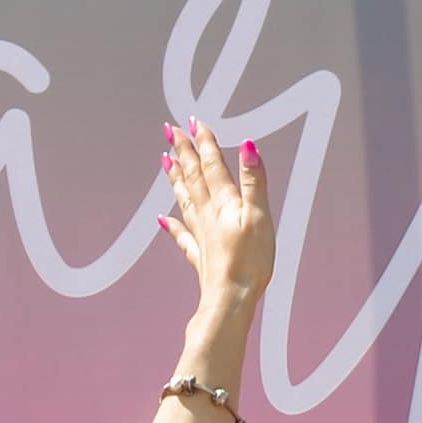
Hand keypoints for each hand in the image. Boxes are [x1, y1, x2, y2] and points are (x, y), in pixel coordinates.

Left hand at [158, 116, 274, 307]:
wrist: (230, 301)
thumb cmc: (249, 261)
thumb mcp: (259, 216)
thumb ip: (253, 181)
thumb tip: (247, 145)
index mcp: (223, 203)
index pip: (212, 165)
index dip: (204, 142)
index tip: (193, 121)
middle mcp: (208, 215)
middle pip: (193, 177)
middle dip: (182, 152)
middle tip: (169, 130)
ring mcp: (201, 236)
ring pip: (184, 200)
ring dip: (175, 178)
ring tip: (164, 160)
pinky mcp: (200, 256)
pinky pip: (182, 236)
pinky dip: (172, 225)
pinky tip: (162, 220)